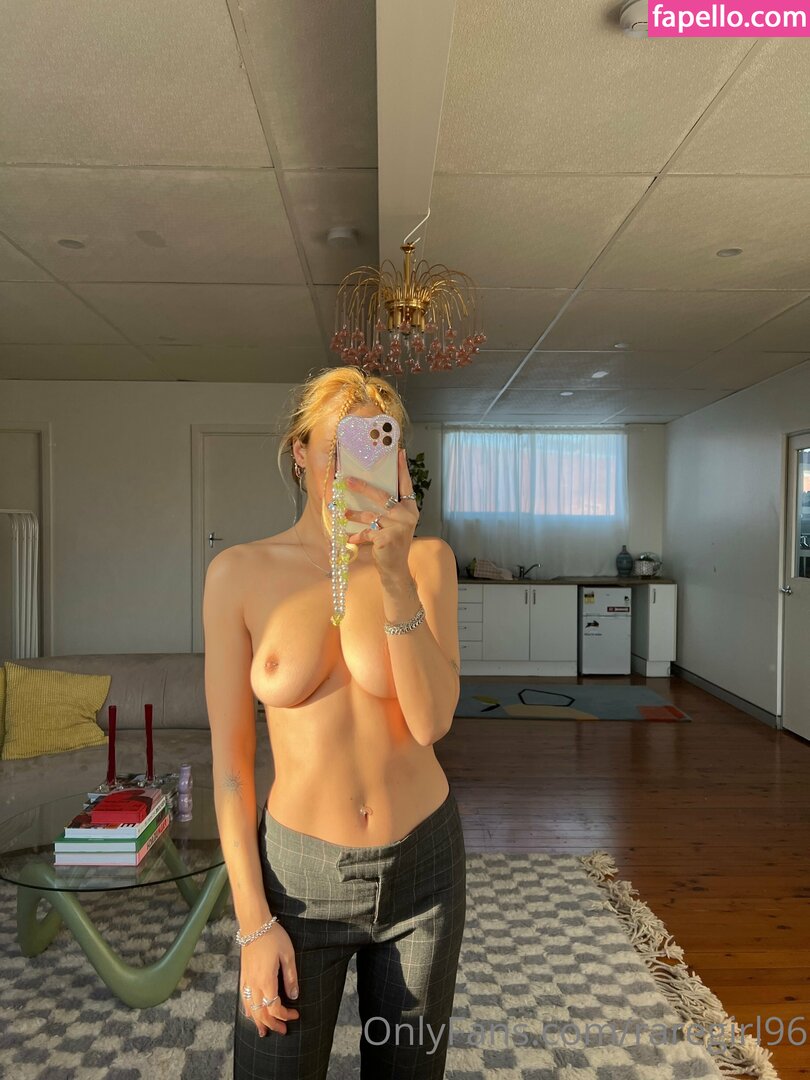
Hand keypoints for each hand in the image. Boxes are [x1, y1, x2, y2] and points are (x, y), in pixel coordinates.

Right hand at [240, 923, 299, 1036]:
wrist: (254, 924)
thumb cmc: (273, 937)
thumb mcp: (288, 955)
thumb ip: (291, 977)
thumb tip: (294, 996)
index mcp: (266, 981)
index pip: (275, 1008)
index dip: (285, 1015)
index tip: (296, 1015)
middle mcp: (254, 984)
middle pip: (261, 1013)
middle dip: (272, 1024)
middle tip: (283, 1031)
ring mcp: (246, 981)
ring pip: (250, 1009)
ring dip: (258, 1022)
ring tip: (264, 1032)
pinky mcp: (243, 975)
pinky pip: (243, 999)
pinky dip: (247, 1011)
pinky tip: (250, 1014)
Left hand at [344, 448, 418, 580]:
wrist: (395, 569)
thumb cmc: (391, 543)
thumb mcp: (392, 524)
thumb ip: (386, 509)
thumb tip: (363, 489)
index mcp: (410, 508)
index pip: (406, 484)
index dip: (401, 469)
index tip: (398, 452)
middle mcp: (407, 515)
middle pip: (382, 496)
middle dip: (362, 487)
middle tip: (346, 480)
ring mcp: (399, 527)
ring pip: (371, 515)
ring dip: (354, 514)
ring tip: (342, 511)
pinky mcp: (388, 538)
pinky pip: (367, 532)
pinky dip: (357, 535)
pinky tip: (350, 539)